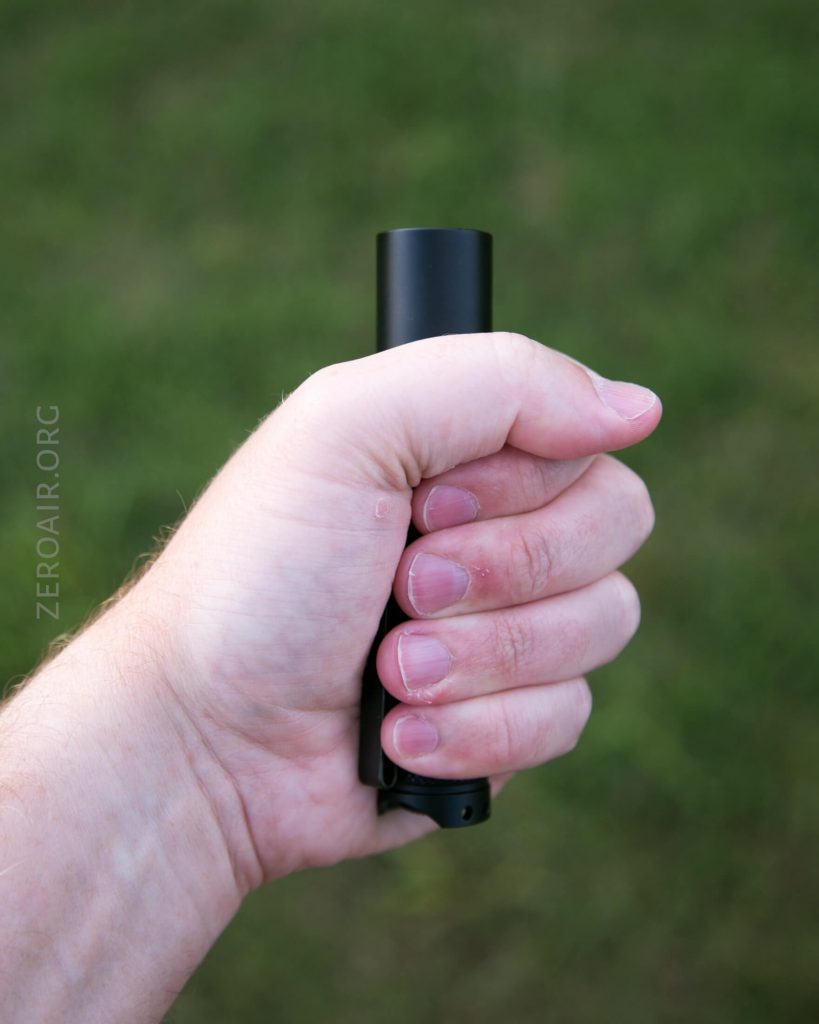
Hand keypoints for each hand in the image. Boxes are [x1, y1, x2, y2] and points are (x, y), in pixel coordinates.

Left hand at [132, 332, 660, 886]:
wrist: (203, 736)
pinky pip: (568, 718)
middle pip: (615, 528)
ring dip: (481, 657)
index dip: (516, 488)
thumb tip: (642, 407)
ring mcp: (508, 629)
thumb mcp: (349, 427)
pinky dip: (476, 730)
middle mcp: (499, 532)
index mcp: (465, 455)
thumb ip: (497, 382)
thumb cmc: (259, 573)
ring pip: (603, 626)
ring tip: (388, 670)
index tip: (421, 508)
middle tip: (401, 587)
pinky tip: (398, 737)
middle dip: (501, 572)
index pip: (585, 445)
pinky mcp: (508, 720)